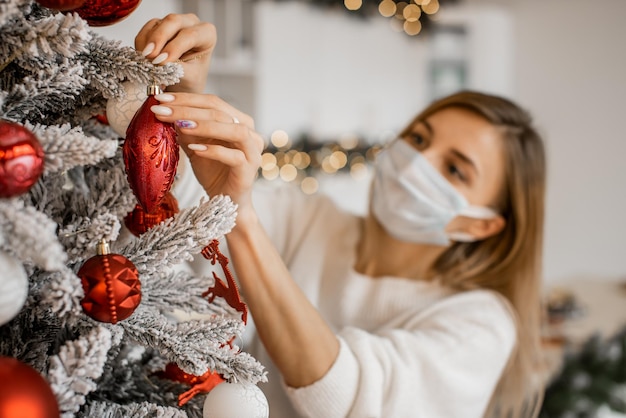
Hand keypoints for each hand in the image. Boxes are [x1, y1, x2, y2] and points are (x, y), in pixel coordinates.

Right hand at [135, 14, 215, 93]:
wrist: (183, 83)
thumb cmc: (192, 78)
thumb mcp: (189, 77)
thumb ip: (177, 68)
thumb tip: (159, 61)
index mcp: (207, 34)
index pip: (190, 35)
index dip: (174, 47)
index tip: (162, 62)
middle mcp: (191, 24)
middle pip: (173, 21)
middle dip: (158, 39)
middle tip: (148, 56)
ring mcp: (173, 23)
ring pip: (157, 24)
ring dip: (148, 43)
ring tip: (145, 61)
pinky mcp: (158, 26)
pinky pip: (146, 29)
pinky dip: (142, 43)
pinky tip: (143, 57)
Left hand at [150, 92, 263, 208]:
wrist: (225, 203)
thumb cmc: (212, 172)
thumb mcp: (194, 146)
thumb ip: (185, 129)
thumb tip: (165, 109)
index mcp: (239, 122)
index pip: (213, 102)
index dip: (187, 99)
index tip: (160, 98)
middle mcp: (250, 134)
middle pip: (221, 113)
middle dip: (189, 110)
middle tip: (162, 110)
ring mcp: (252, 152)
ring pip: (235, 130)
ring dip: (206, 126)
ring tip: (180, 125)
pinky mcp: (249, 171)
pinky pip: (234, 157)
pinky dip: (214, 151)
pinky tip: (195, 148)